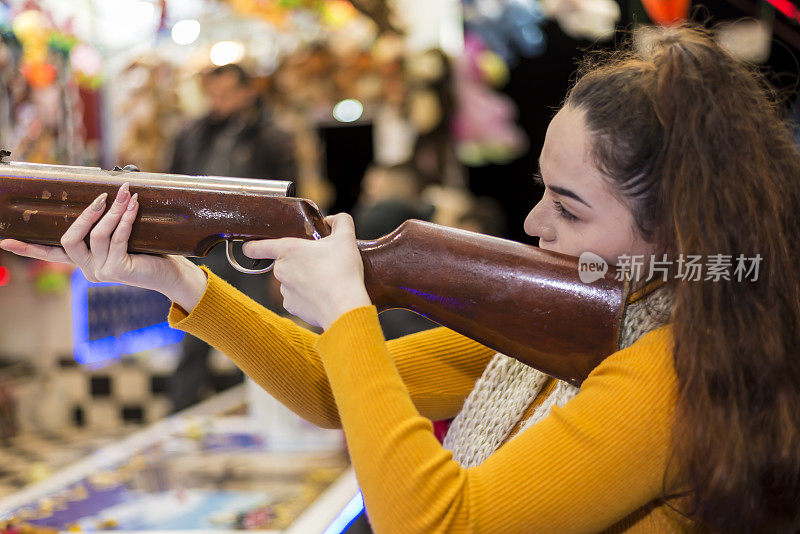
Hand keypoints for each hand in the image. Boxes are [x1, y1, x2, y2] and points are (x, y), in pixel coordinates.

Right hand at [0, 184, 206, 311]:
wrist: (172, 274)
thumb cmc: (150, 252)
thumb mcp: (124, 237)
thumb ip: (109, 225)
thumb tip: (111, 193)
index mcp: (84, 263)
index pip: (52, 254)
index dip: (29, 248)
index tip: (5, 240)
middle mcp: (88, 270)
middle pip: (70, 239)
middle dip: (86, 214)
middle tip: (102, 196)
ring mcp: (101, 273)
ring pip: (97, 236)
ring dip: (112, 212)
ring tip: (126, 194)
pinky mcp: (118, 271)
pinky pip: (117, 239)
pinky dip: (126, 219)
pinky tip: (134, 206)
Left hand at [241, 213, 370, 329]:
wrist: (345, 307)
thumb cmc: (342, 272)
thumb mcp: (346, 238)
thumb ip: (340, 221)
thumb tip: (333, 220)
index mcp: (288, 250)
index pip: (257, 247)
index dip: (251, 246)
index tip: (249, 246)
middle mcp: (281, 270)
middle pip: (283, 263)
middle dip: (298, 262)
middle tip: (319, 263)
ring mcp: (284, 290)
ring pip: (290, 280)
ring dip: (302, 279)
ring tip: (324, 281)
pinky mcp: (291, 307)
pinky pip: (295, 298)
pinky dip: (306, 296)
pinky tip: (322, 295)